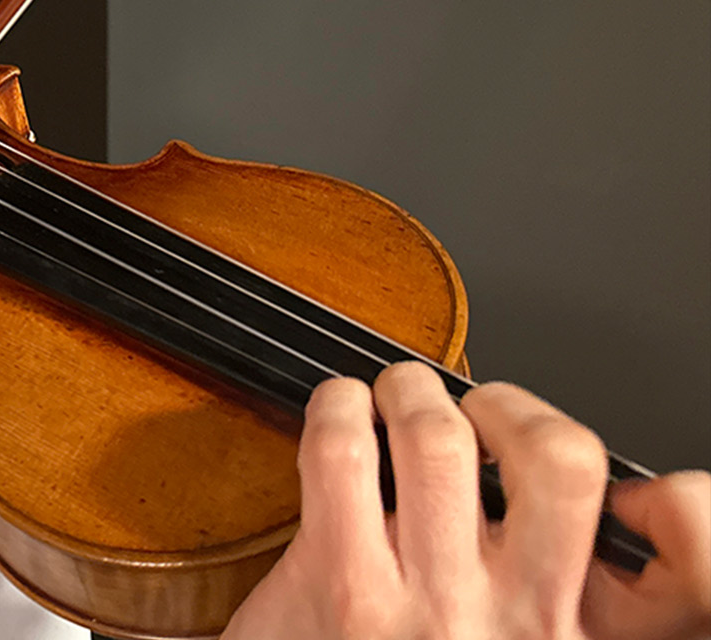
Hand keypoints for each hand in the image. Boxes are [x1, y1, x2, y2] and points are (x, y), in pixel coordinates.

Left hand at [222, 362, 710, 639]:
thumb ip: (564, 592)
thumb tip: (612, 511)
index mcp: (583, 636)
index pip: (693, 564)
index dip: (688, 507)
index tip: (640, 490)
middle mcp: (526, 623)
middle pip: (562, 462)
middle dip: (509, 406)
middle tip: (474, 408)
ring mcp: (434, 606)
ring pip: (440, 440)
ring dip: (410, 393)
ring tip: (396, 397)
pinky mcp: (342, 590)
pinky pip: (344, 455)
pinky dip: (335, 410)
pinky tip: (337, 416)